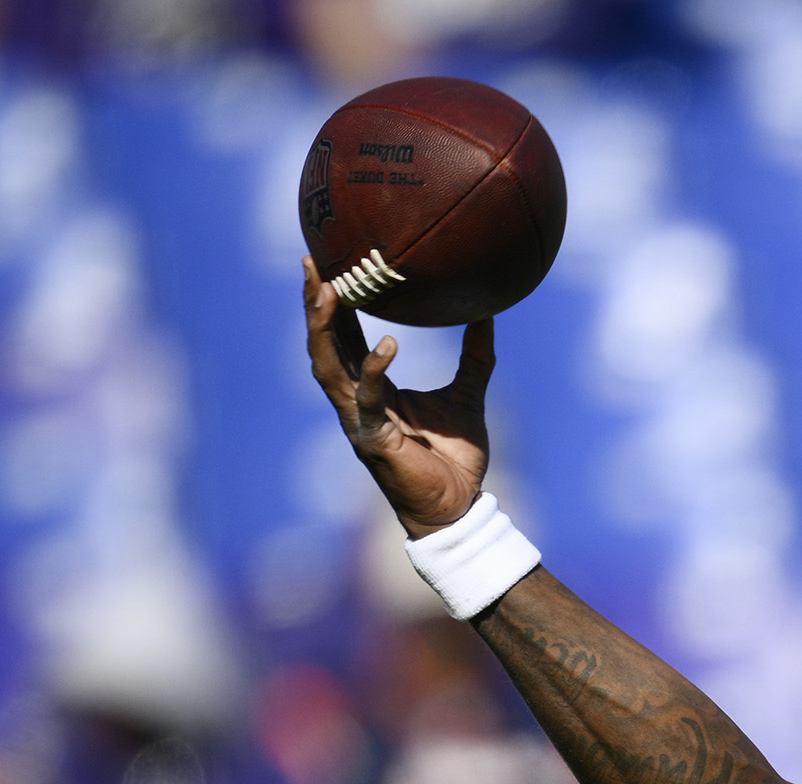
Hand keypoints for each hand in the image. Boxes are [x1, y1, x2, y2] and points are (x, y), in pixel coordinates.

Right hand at [301, 259, 492, 536]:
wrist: (461, 506)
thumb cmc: (456, 457)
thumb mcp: (468, 394)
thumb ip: (475, 355)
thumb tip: (488, 312)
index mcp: (371, 387)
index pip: (343, 335)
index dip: (333, 301)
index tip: (328, 259)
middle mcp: (356, 400)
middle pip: (323, 343)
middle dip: (314, 303)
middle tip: (313, 261)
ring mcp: (359, 420)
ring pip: (329, 368)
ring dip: (324, 330)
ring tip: (330, 291)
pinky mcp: (373, 440)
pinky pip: (368, 400)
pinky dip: (374, 371)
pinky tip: (388, 344)